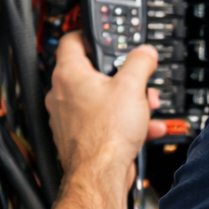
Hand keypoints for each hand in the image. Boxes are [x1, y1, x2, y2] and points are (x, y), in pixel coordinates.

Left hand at [45, 32, 165, 191]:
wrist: (101, 174)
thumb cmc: (106, 134)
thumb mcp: (132, 86)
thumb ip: (140, 62)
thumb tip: (144, 53)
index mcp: (69, 74)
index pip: (72, 40)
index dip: (91, 34)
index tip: (106, 38)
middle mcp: (62, 95)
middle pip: (93, 73)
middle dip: (122, 77)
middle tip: (137, 80)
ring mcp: (68, 118)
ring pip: (101, 100)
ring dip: (127, 101)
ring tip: (145, 108)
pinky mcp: (79, 137)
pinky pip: (104, 122)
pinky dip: (124, 123)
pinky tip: (145, 128)